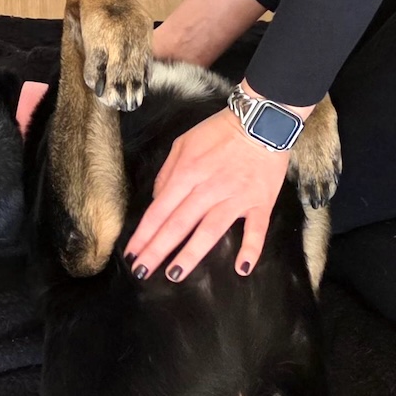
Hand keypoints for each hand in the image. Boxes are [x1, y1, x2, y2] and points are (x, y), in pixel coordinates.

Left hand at [124, 107, 290, 279]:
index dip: (144, 234)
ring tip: (174, 275)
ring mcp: (236, 197)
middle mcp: (208, 188)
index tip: (131, 253)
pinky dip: (251, 249)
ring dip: (191, 254)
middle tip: (141, 272)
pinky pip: (256, 229)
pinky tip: (242, 269)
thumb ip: (167, 173)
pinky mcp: (261, 202)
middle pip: (178, 224)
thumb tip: (156, 201)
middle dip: (157, 250)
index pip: (159, 210)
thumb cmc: (220, 132)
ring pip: (209, 230)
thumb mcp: (184, 144)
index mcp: (187, 173)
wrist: (264, 120)